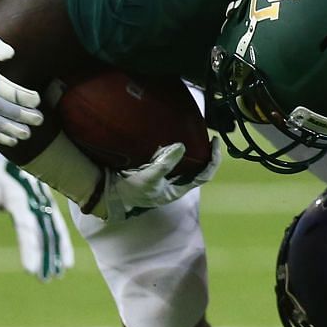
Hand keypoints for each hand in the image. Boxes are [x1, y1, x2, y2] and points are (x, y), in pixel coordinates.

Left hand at [0, 149, 74, 279]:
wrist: (23, 150)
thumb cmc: (2, 174)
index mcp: (21, 201)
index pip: (26, 229)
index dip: (29, 249)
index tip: (30, 269)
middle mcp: (38, 204)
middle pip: (44, 235)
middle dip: (45, 258)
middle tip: (45, 280)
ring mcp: (47, 205)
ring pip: (54, 233)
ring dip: (56, 255)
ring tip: (57, 275)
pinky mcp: (51, 208)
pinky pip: (59, 229)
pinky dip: (63, 246)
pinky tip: (66, 263)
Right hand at [89, 138, 218, 219]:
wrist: (111, 192)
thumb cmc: (131, 190)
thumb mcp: (149, 178)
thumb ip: (165, 164)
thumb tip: (181, 146)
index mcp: (178, 190)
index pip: (204, 175)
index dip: (213, 159)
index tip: (215, 142)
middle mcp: (175, 185)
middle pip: (198, 168)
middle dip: (205, 152)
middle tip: (207, 134)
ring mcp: (166, 178)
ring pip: (186, 164)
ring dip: (192, 150)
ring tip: (194, 133)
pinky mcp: (157, 171)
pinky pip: (172, 159)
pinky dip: (176, 149)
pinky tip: (174, 138)